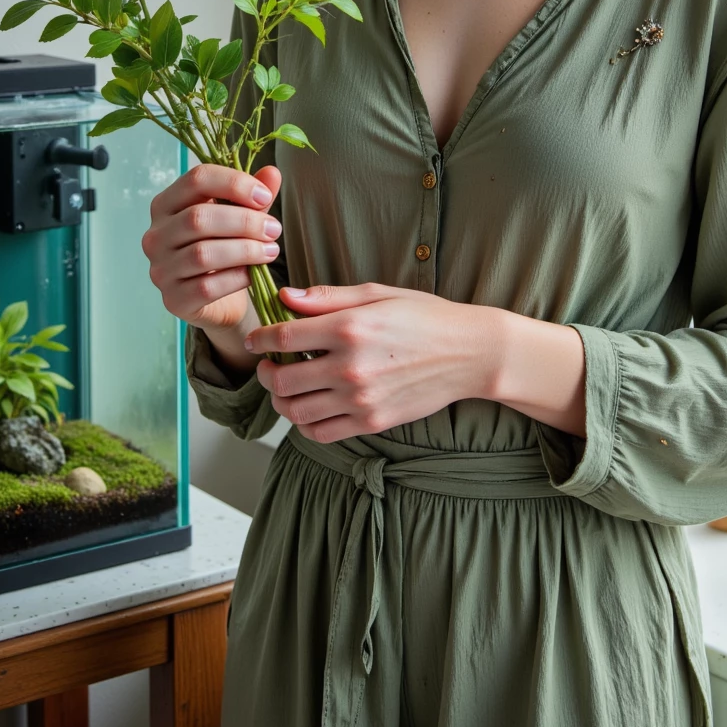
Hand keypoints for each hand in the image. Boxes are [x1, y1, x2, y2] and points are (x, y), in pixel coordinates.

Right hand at [140, 162, 283, 336]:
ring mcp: (160, 269)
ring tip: (271, 250)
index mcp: (167, 204)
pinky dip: (236, 278)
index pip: (196, 179)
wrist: (219, 301)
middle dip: (244, 221)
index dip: (234, 183)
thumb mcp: (241, 219)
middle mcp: (156, 235)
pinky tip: (254, 274)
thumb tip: (272, 172)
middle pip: (198, 217)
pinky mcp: (173, 299)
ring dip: (245, 250)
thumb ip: (253, 197)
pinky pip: (207, 286)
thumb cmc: (225, 250)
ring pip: (202, 254)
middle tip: (274, 229)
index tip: (265, 196)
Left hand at [250, 281, 504, 441]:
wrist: (469, 354)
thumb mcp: (377, 294)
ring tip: (286, 388)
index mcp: (349, 327)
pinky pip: (321, 433)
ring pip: (296, 411)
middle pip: (282, 379)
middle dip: (266, 373)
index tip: (256, 340)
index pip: (283, 337)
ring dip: (282, 400)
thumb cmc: (426, 317)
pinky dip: (305, 425)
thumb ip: (327, 297)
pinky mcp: (372, 421)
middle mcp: (350, 366)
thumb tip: (285, 297)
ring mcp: (360, 398)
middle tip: (269, 366)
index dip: (260, 339)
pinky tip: (309, 409)